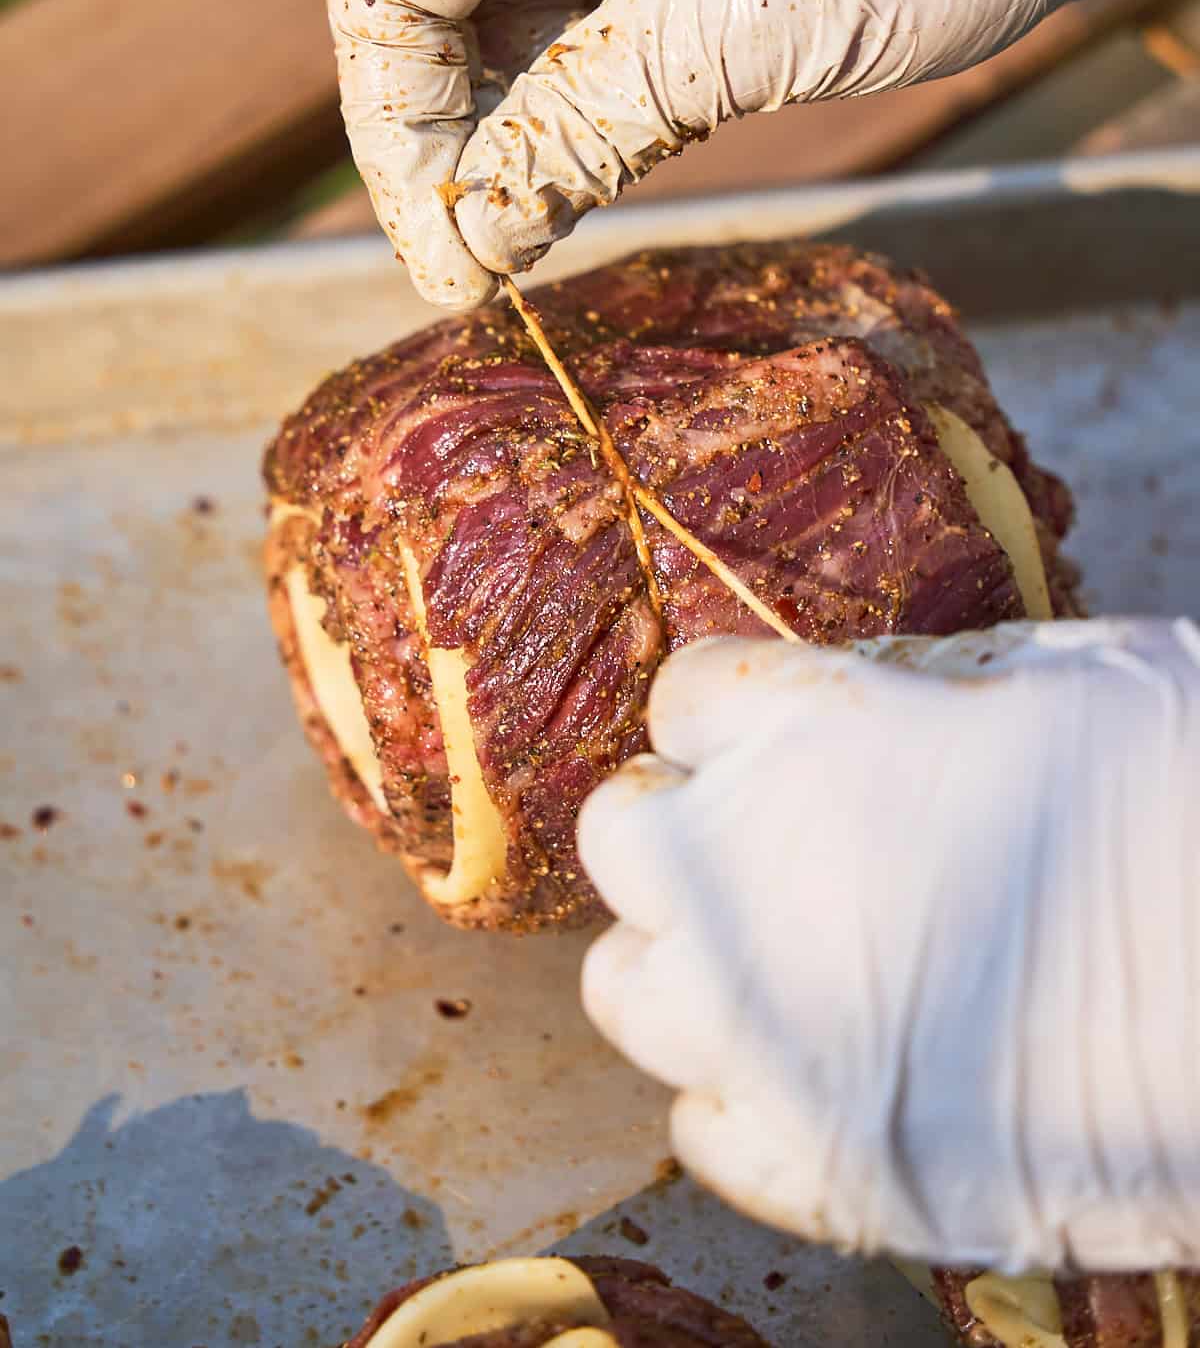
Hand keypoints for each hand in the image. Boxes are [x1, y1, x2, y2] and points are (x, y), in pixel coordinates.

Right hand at [326, 0, 1199, 306]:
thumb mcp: (725, 36)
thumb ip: (572, 134)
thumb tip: (468, 240)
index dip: (393, 125)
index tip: (441, 253)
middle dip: (426, 129)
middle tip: (459, 258)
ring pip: (488, 6)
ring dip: (488, 123)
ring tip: (510, 235)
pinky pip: (564, 10)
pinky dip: (553, 98)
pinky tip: (560, 176)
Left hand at [578, 620, 1199, 1272]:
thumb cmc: (1178, 794)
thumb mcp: (1045, 678)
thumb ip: (907, 690)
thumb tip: (860, 707)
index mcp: (794, 737)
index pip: (681, 697)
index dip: (739, 716)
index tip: (783, 740)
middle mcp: (737, 881)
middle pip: (623, 838)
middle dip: (688, 829)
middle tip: (774, 847)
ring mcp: (761, 1034)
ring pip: (625, 988)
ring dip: (689, 961)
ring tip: (786, 962)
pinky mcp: (811, 1168)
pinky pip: (699, 1125)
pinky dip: (744, 1091)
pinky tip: (832, 1065)